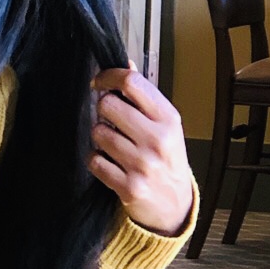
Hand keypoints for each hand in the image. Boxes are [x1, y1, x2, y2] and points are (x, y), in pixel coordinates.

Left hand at [88, 66, 194, 236]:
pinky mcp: (128, 186)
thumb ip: (144, 97)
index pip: (132, 82)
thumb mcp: (165, 125)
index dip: (108, 76)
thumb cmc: (167, 159)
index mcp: (168, 119)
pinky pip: (94, 160)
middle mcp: (157, 140)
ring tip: (114, 144)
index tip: (99, 82)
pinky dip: (96, 159)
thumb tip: (126, 63)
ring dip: (100, 137)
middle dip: (103, 109)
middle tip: (110, 119)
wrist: (175, 205)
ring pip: (98, 133)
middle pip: (109, 105)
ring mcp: (142, 164)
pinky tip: (109, 162)